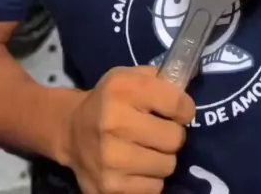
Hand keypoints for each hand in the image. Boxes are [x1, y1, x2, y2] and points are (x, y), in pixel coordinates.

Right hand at [65, 65, 194, 193]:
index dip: (185, 109)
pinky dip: (151, 179)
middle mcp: (115, 123)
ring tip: (149, 150)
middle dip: (173, 135)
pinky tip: (138, 167)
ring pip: (167, 166)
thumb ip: (160, 78)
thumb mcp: (129, 76)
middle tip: (162, 133)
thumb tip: (188, 86)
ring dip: (163, 159)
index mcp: (123, 90)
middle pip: (174, 138)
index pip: (176, 104)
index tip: (180, 112)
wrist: (72, 131)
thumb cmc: (109, 101)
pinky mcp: (109, 188)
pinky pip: (153, 188)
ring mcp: (111, 159)